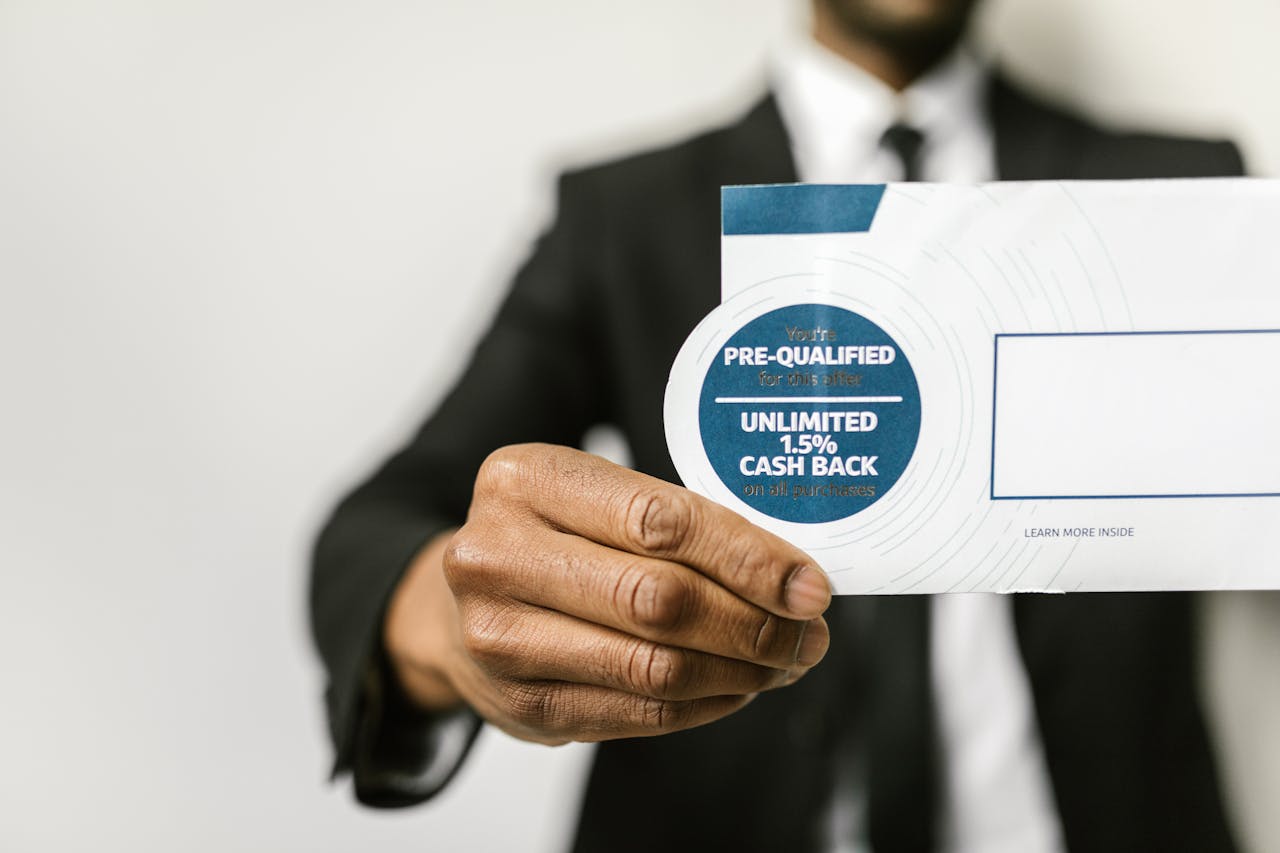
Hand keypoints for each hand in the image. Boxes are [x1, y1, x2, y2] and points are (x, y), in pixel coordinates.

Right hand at [383, 443, 831, 744]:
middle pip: (660, 600)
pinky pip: (639, 713)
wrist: (453, 605)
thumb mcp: (594, 496)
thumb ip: (676, 521)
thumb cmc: (550, 537)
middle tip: (809, 632)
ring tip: (782, 660)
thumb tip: (792, 574)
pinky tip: (736, 686)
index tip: (810, 585)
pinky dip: (706, 704)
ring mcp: (499, 637)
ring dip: (739, 670)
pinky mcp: (520, 704)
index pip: (660, 521)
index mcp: (525, 479)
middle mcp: (497, 554)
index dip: (749, 558)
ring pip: (654, 667)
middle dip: (754, 622)